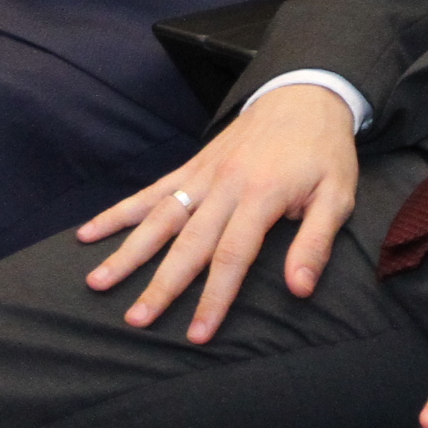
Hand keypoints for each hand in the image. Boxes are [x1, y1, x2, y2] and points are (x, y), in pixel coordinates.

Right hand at [79, 82, 363, 341]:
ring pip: (159, 218)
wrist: (305, 94)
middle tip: (135, 321)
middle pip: (187, 243)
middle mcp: (225, 185)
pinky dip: (119, 212)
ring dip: (128, 251)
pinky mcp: (192, 166)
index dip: (214, 297)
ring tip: (97, 281)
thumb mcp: (338, 195)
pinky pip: (151, 192)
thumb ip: (316, 242)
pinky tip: (89, 232)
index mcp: (262, 195)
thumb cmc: (324, 152)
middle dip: (161, 285)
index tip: (197, 334)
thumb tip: (300, 289)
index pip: (232, 255)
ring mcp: (203, 175)